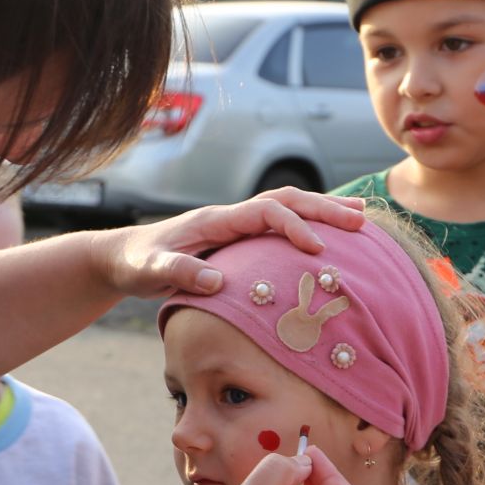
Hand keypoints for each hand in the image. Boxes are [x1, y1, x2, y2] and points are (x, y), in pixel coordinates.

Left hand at [91, 189, 366, 298]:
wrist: (123, 257)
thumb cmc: (136, 264)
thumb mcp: (151, 271)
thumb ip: (179, 274)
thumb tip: (218, 282)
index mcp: (216, 220)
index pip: (265, 213)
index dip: (293, 227)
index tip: (317, 250)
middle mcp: (231, 216)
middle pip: (286, 201)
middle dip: (324, 209)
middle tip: (360, 221)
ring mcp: (236, 225)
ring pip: (288, 208)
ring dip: (323, 211)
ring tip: (361, 218)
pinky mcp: (239, 238)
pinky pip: (280, 225)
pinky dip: (309, 225)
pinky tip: (331, 238)